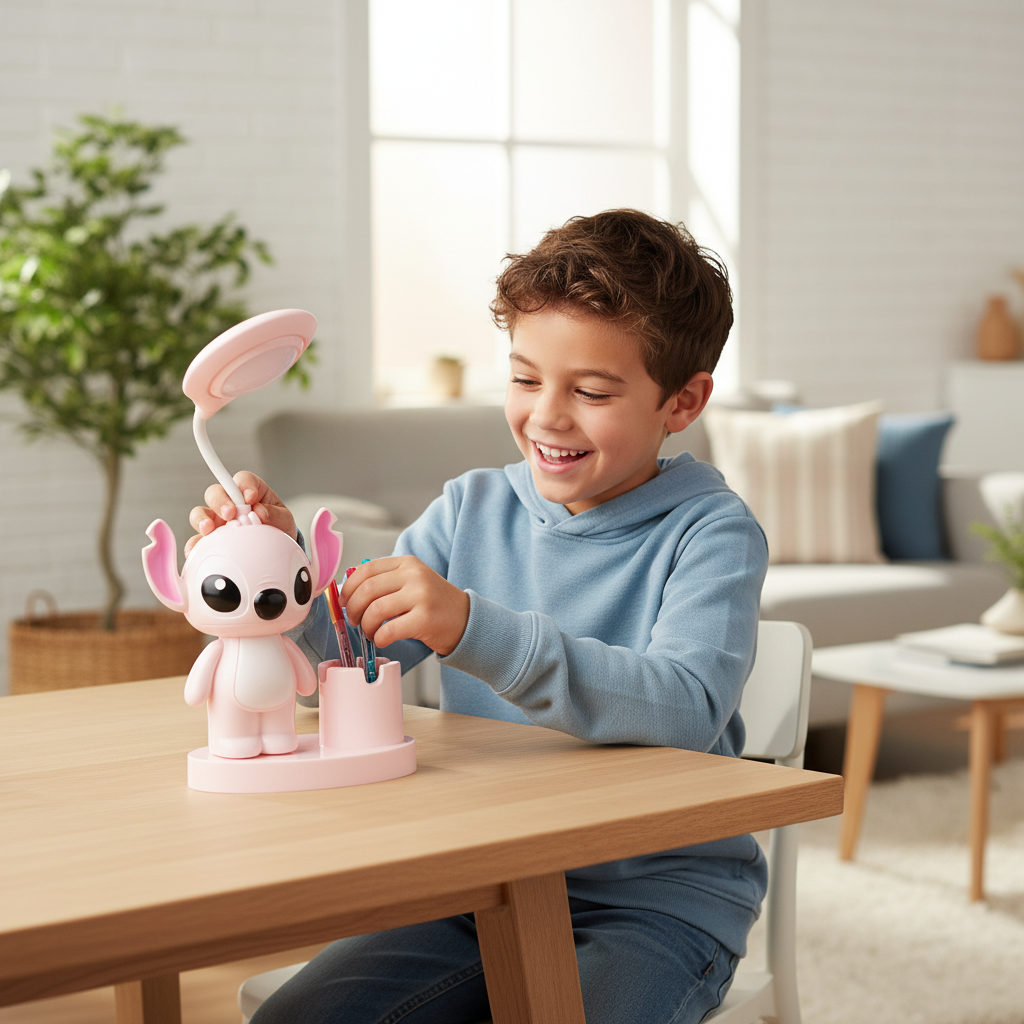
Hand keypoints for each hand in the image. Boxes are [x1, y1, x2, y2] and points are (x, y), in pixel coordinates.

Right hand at [185, 472, 296, 554]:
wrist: (276, 554)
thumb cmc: (279, 529)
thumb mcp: (284, 520)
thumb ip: (274, 514)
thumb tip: (259, 512)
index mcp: (249, 492)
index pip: (242, 480)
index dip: (244, 485)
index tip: (250, 497)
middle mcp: (229, 504)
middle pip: (215, 493)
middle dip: (219, 501)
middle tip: (230, 514)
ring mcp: (217, 522)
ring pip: (200, 513)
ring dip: (202, 519)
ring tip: (210, 530)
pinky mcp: (210, 541)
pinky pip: (196, 541)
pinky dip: (196, 545)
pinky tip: (201, 550)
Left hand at [340, 556, 469, 655]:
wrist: (466, 619)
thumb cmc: (434, 603)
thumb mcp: (412, 581)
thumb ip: (385, 581)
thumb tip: (348, 591)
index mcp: (408, 562)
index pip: (366, 570)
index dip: (349, 588)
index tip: (343, 601)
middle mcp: (414, 575)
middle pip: (367, 590)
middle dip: (352, 609)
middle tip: (354, 620)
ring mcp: (421, 596)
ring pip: (375, 611)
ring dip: (365, 626)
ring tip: (370, 632)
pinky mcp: (424, 619)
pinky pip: (388, 630)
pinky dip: (379, 638)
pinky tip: (383, 639)